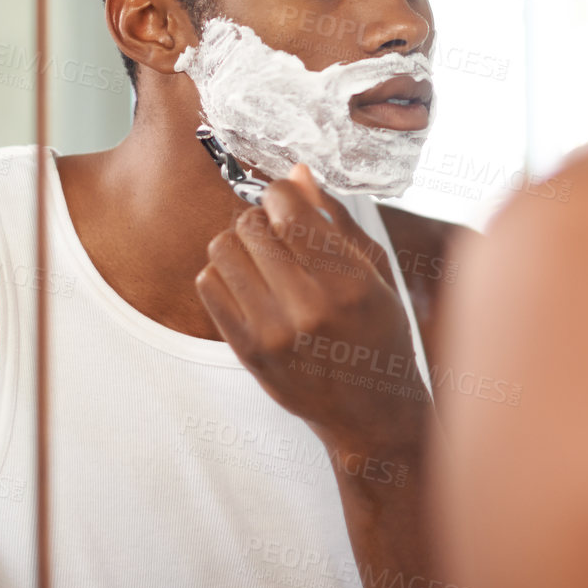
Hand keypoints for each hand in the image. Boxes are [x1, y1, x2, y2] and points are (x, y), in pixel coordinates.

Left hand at [195, 165, 430, 457]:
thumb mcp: (375, 272)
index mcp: (347, 282)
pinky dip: (224, 274)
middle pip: (250, 224)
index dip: (282, 193)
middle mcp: (307, 307)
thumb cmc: (380, 335)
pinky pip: (208, 284)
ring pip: (222, 249)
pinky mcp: (246, 351)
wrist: (369, 413)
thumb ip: (334, 219)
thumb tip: (296, 173)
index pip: (287, 207)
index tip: (287, 201)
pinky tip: (249, 284)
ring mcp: (271, 333)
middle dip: (262, 219)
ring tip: (263, 260)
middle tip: (280, 236)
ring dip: (240, 244)